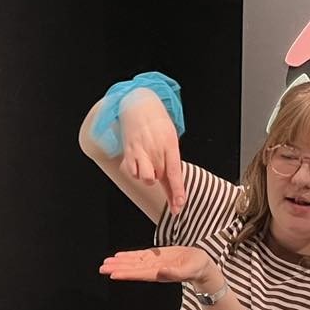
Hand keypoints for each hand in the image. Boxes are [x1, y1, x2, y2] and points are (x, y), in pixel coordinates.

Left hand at [100, 246, 213, 287]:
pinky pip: (140, 256)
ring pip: (134, 263)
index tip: (113, 274)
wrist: (202, 265)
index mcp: (161, 273)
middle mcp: (154, 269)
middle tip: (102, 268)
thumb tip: (161, 271)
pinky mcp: (157, 257)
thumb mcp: (189, 269)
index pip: (140, 274)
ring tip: (106, 262)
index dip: (126, 273)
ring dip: (120, 262)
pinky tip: (119, 256)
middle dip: (118, 268)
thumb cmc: (197, 268)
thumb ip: (175, 272)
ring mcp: (155, 263)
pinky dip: (129, 256)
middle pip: (133, 269)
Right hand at [119, 89, 185, 213]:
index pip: (175, 173)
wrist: (137, 105)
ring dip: (149, 176)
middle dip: (164, 181)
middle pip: (160, 179)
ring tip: (150, 163)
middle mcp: (155, 150)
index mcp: (170, 145)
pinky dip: (137, 172)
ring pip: (147, 179)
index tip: (180, 204)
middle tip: (163, 172)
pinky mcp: (129, 154)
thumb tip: (174, 181)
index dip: (178, 191)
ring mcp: (141, 152)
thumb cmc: (157, 122)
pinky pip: (133, 174)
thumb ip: (172, 158)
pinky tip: (139, 161)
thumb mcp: (171, 137)